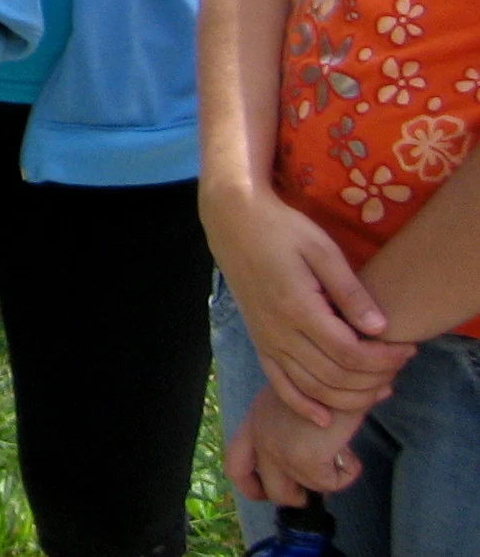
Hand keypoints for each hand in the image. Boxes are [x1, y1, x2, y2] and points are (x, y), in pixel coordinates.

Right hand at [204, 184, 413, 421]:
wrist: (234, 221)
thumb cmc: (282, 229)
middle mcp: (279, 331)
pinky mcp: (258, 341)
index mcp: (298, 307)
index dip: (383, 359)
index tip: (407, 348)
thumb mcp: (322, 249)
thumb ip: (350, 291)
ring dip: (349, 397)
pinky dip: (302, 406)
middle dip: (374, 379)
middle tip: (400, 365)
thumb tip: (380, 328)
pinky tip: (325, 419)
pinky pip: (279, 384)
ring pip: (311, 387)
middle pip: (334, 376)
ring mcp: (266, 339)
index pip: (349, 353)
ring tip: (380, 387)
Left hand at [227, 387, 365, 507]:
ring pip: (305, 490)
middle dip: (297, 495)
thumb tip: (308, 471)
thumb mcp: (294, 404)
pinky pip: (328, 485)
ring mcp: (277, 448)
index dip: (252, 487)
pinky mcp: (303, 458)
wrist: (338, 370)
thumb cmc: (322, 383)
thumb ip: (291, 432)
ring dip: (327, 478)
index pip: (235, 466)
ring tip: (340, 451)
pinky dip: (346, 474)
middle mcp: (258, 434)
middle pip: (270, 491)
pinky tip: (349, 452)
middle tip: (320, 481)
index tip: (271, 494)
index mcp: (254, 420)